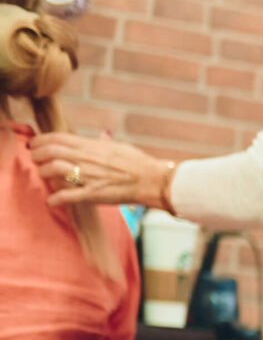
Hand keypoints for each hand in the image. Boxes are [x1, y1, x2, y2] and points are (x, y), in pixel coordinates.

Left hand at [28, 132, 172, 208]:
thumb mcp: (117, 147)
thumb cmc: (138, 163)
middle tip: (35, 160)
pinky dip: (55, 199)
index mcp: (90, 145)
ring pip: (52, 169)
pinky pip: (67, 196)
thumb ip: (102, 144)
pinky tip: (51, 201)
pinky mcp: (93, 194)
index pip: (55, 138)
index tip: (35, 145)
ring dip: (43, 173)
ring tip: (43, 176)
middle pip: (49, 152)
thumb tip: (100, 138)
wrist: (152, 179)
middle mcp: (85, 158)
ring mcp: (88, 176)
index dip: (40, 140)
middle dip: (36, 155)